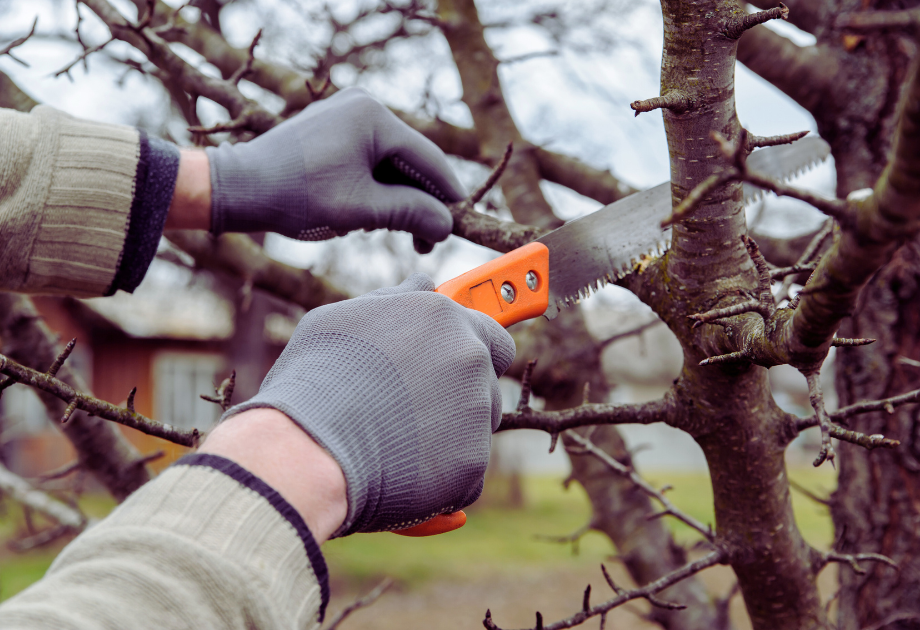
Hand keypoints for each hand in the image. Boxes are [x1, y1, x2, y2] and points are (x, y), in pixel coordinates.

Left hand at [206, 88, 463, 246]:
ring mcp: (345, 115)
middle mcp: (362, 106)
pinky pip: (369, 159)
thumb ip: (410, 214)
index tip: (462, 225)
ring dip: (396, 198)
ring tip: (388, 230)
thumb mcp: (361, 210)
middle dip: (418, 202)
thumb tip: (447, 224)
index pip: (428, 158)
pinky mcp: (332, 130)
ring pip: (391, 163)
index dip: (448, 195)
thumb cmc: (295, 195)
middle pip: (410, 160)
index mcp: (373, 115)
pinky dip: (376, 188)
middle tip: (422, 242)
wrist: (238, 189)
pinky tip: (369, 214)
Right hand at [222, 273, 515, 536]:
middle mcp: (468, 357)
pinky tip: (400, 471)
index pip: (488, 330)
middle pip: (488, 378)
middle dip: (465, 391)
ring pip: (478, 424)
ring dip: (451, 432)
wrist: (306, 450)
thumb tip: (423, 284)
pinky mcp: (472, 461)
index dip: (471, 348)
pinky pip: (466, 470)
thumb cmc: (313, 382)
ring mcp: (475, 409)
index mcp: (441, 317)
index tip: (453, 364)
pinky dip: (442, 476)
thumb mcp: (342, 320)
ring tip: (396, 440)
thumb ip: (394, 300)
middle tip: (419, 408)